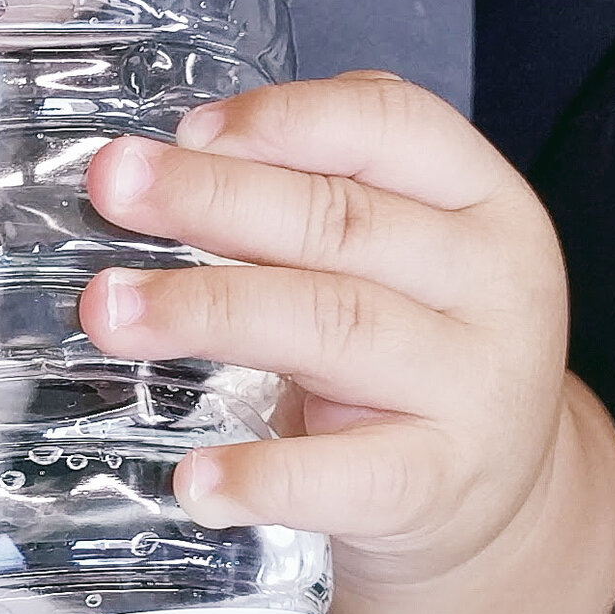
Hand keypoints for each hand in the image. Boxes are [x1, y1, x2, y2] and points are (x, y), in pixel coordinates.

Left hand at [81, 72, 614, 613]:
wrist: (505, 494)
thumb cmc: (420, 343)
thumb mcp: (404, 250)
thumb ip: (317, 193)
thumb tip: (174, 162)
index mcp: (484, 200)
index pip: (394, 125)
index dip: (285, 118)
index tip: (187, 129)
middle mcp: (494, 285)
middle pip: (341, 222)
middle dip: (212, 198)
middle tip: (113, 189)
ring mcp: (473, 388)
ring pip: (330, 326)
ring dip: (206, 310)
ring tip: (109, 310)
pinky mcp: (439, 485)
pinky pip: (343, 478)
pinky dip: (262, 476)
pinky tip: (193, 478)